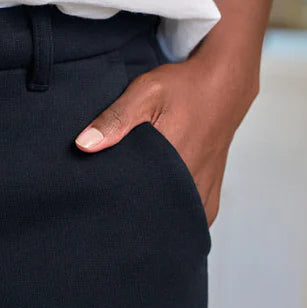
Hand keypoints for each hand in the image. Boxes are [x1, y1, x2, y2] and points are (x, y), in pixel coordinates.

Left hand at [74, 50, 259, 227]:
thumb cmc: (184, 88)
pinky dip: (178, 218)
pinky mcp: (210, 195)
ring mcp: (203, 193)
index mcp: (172, 164)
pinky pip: (194, 220)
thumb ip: (115, 118)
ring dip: (158, 218)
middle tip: (117, 201)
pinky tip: (162, 209)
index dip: (115, 203)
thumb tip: (83, 145)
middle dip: (135, 214)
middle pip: (155, 217)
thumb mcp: (145, 93)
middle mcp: (190, 184)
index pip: (135, 202)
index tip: (103, 198)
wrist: (223, 85)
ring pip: (176, 222)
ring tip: (139, 205)